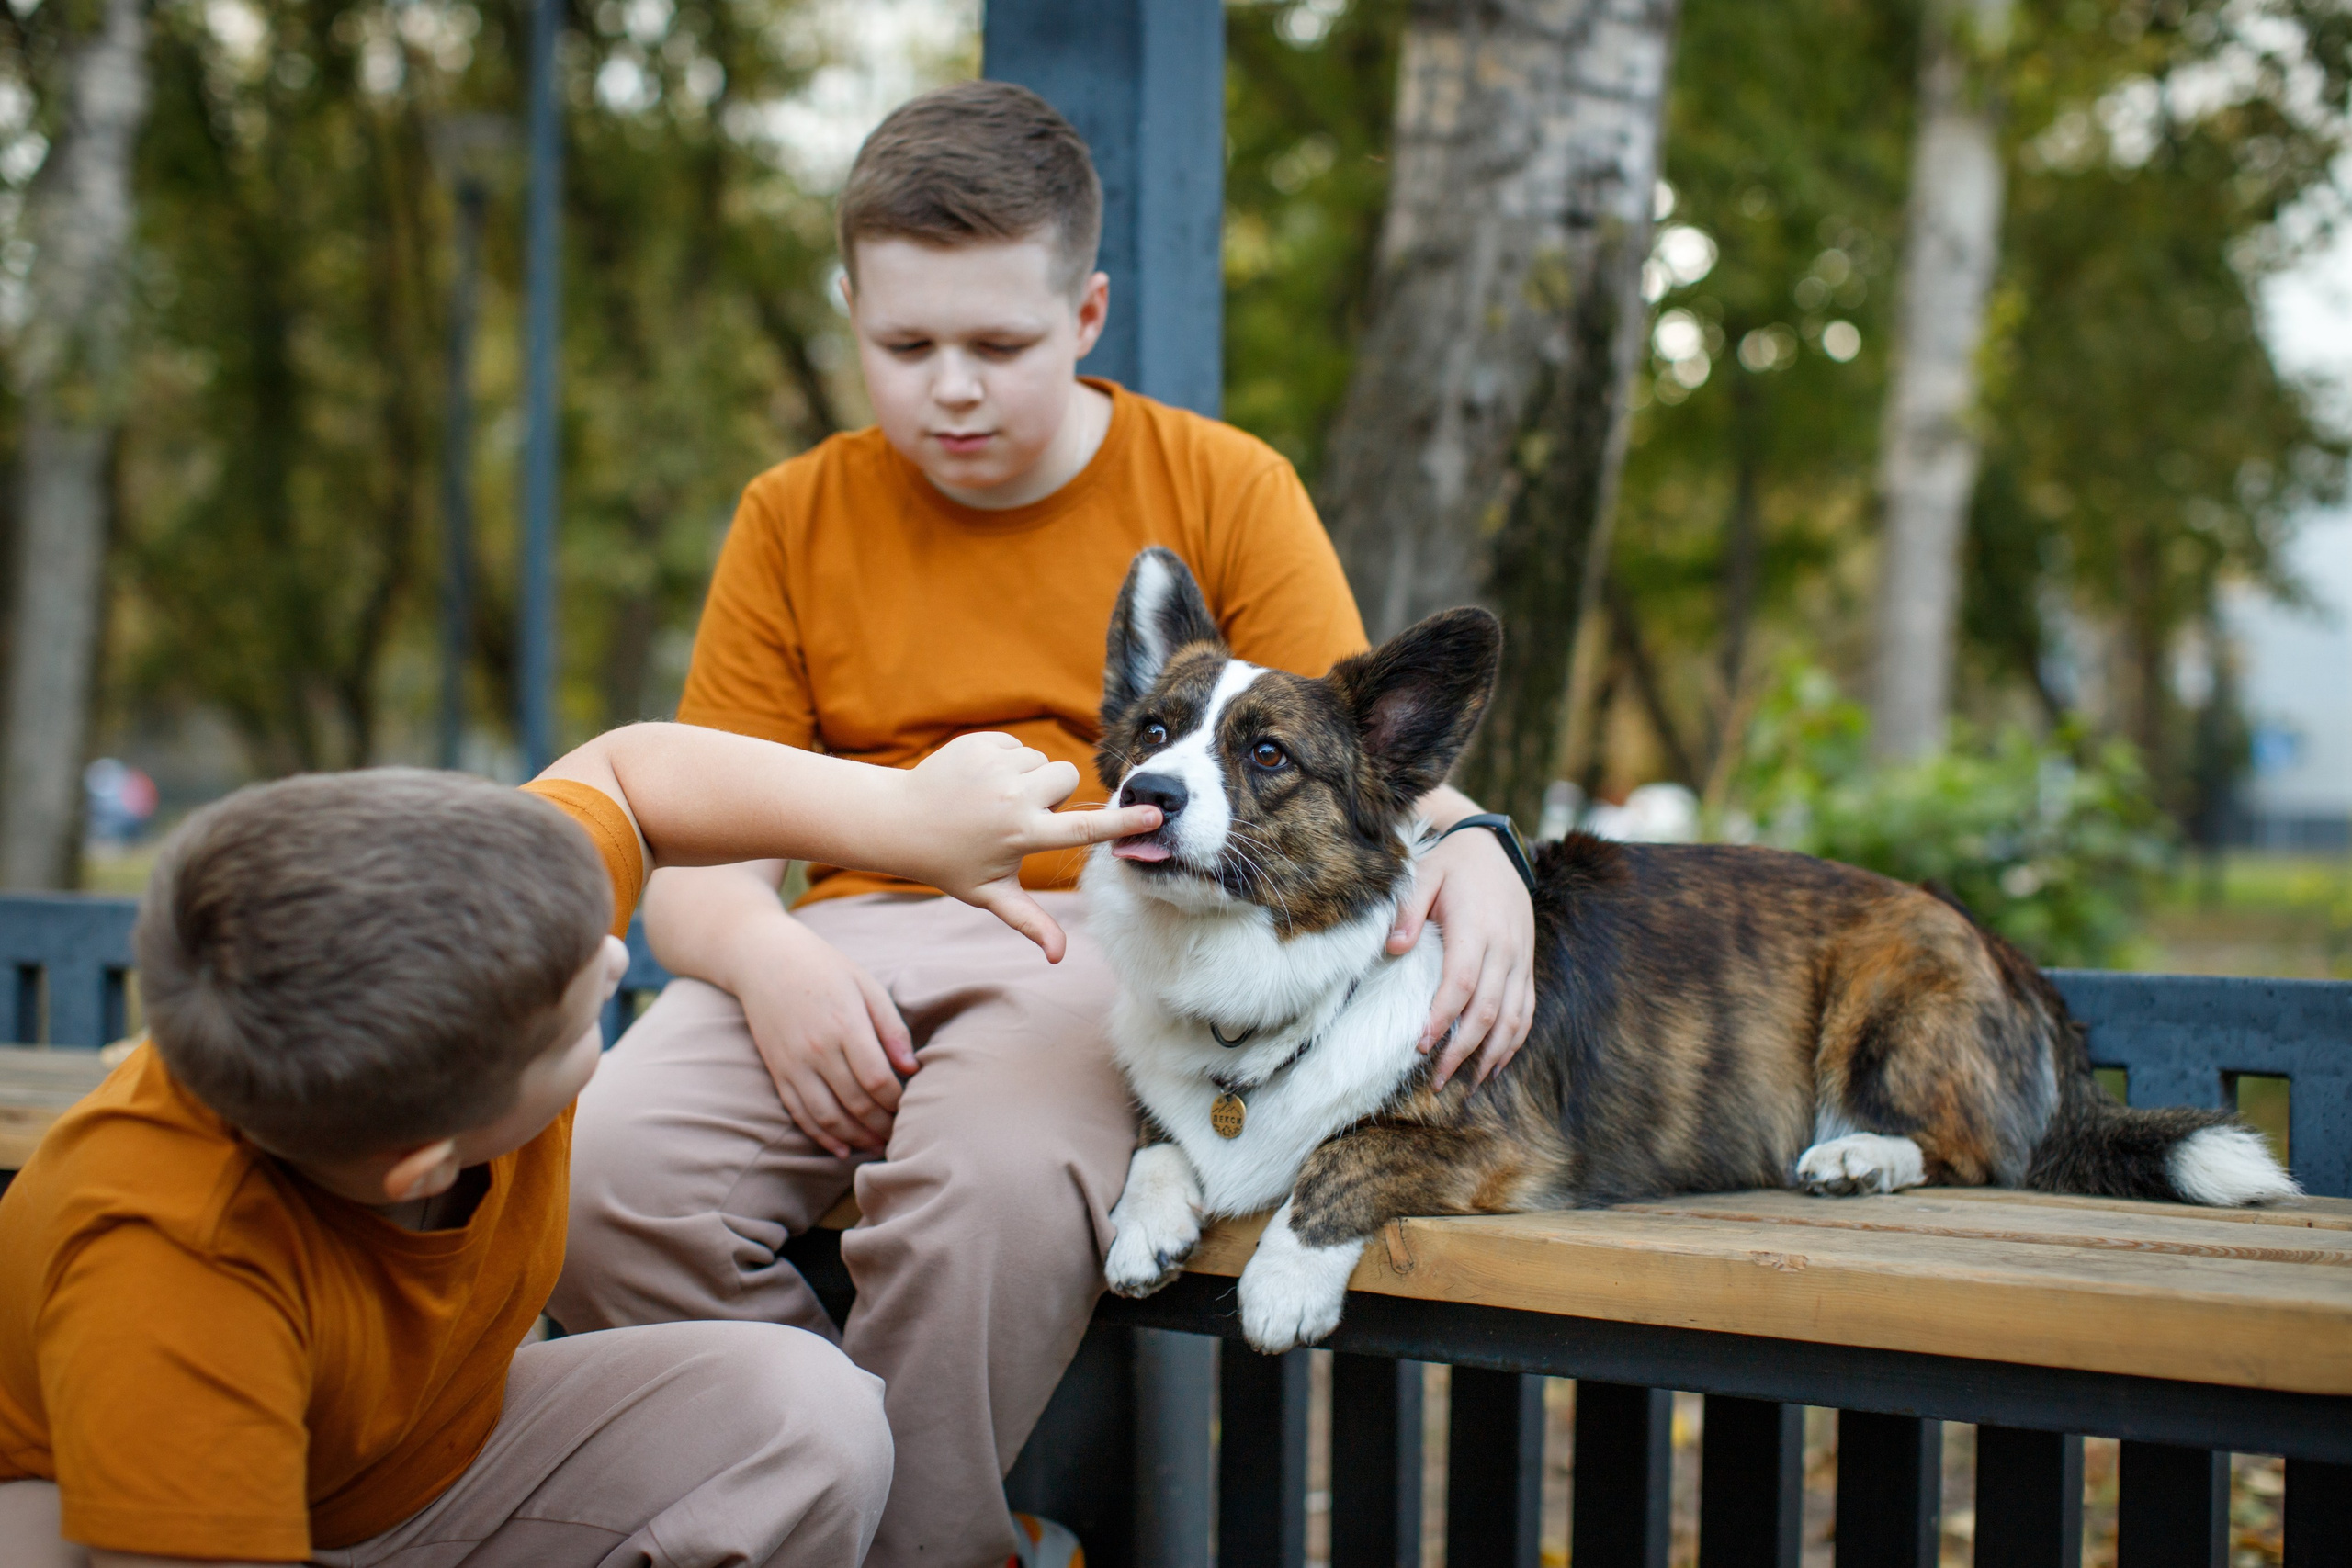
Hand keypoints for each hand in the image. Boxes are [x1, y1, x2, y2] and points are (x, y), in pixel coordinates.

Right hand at [728, 909, 916, 1157]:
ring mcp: (793, 1064)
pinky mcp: (778, 1072)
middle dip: (882, 1124)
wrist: (764, 959)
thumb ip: (891, 1027)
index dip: (898, 1100)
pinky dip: (822, 1136)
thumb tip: (913, 1068)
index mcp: (845, 1025)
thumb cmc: (824, 968)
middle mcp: (817, 1050)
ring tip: (878, 1145)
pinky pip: (800, 1114)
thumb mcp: (866, 985)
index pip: (878, 1079)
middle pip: (856, 1103)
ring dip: (856, 1137)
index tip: (912, 1105)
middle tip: (901, 1134)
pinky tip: (842, 1148)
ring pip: (828, 1116)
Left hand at [898, 732, 1159, 960]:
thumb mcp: (990, 894)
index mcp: (1022, 834)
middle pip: (1067, 777)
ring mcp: (995, 765)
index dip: (1123, 823)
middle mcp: (1013, 797)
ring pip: (1042, 759)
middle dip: (1056, 792)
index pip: (1084, 829)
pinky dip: (1006, 759)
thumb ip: (1030, 921)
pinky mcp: (980, 742)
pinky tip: (981, 780)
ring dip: (1029, 776)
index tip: (1155, 814)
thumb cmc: (950, 863)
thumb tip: (1060, 957)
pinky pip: (1017, 743)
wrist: (899, 820)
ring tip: (997, 798)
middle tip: (1024, 812)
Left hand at [1388, 827, 1534, 1089]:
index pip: (1462, 982)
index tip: (1422, 1044)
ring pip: (1513, 1017)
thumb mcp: (1422, 874)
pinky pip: (1526, 1009)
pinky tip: (1496, 1063)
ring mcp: (1521, 958)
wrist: (1493, 848)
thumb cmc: (1450, 864)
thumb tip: (1393, 948)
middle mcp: (1505, 947)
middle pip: (1487, 1009)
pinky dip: (1514, 1040)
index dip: (1443, 1017)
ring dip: (1492, 1055)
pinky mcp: (1527, 964)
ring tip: (1468, 1084)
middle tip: (1437, 1080)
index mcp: (1477, 927)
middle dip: (1463, 1049)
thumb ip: (1407, 910)